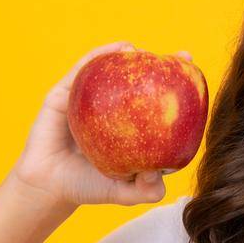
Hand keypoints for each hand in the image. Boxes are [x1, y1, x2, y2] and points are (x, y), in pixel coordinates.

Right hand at [11, 41, 195, 207]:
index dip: (180, 87)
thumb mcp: (125, 192)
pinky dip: (96, 58)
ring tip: (138, 50)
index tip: (194, 71)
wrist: (49, 187)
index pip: (159, 102)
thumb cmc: (90, 187)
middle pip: (138, 79)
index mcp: (131, 125)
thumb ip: (145, 189)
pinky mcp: (63, 95)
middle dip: (162, 64)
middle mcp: (112, 108)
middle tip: (182, 57)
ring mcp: (88, 98)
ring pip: (109, 69)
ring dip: (125, 54)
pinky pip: (80, 72)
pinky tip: (111, 53)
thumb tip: (157, 174)